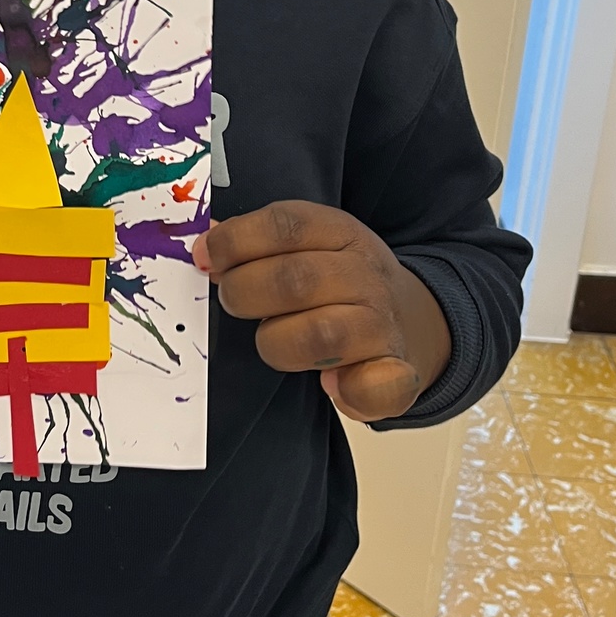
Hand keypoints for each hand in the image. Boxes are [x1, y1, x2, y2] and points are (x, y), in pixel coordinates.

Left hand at [192, 201, 450, 422]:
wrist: (410, 318)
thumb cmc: (338, 282)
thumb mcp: (307, 245)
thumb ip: (257, 242)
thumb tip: (205, 246)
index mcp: (340, 233)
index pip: (286, 225)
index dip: (237, 241)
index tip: (206, 260)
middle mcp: (365, 275)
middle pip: (294, 280)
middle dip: (245, 293)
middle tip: (233, 301)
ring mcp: (383, 325)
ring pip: (320, 335)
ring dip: (278, 343)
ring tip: (271, 339)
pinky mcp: (397, 376)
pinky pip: (372, 388)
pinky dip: (347, 391)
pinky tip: (330, 384)